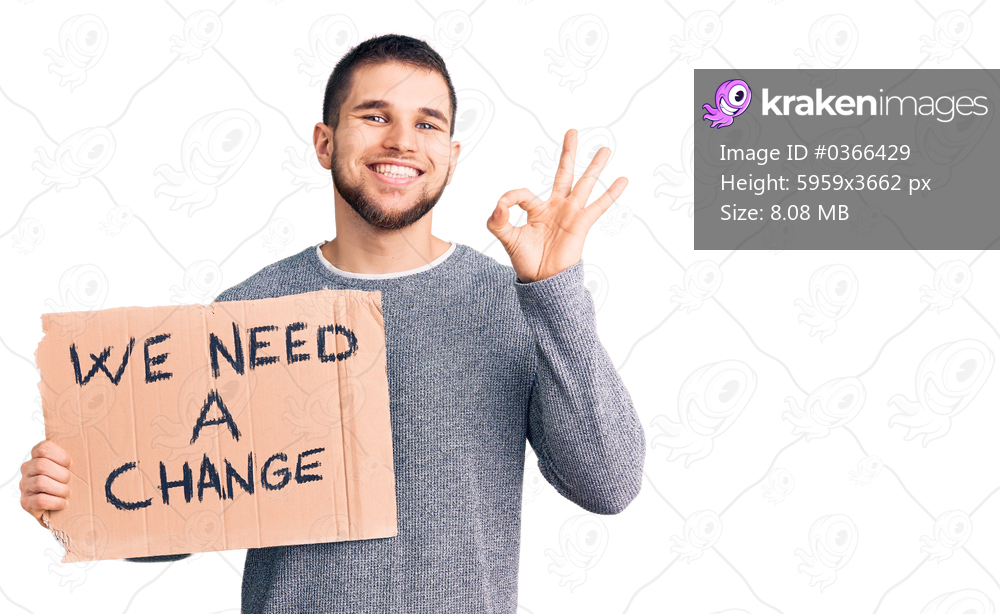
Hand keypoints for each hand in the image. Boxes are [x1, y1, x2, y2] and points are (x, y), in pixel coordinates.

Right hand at [20, 440, 71, 528]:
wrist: (61, 508)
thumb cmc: (69, 481)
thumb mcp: (71, 466)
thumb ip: (75, 456)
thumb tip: (95, 446)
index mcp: (38, 456)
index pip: (43, 448)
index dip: (60, 455)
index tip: (70, 464)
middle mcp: (28, 469)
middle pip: (42, 465)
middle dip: (62, 474)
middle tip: (69, 481)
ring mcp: (25, 485)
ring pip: (40, 482)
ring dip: (60, 489)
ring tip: (67, 493)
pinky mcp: (26, 502)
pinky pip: (40, 500)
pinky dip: (56, 502)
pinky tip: (63, 503)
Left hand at [487, 128, 626, 282]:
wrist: (542, 280)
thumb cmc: (526, 260)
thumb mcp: (506, 237)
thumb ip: (497, 220)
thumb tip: (499, 203)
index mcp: (536, 209)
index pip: (522, 194)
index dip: (510, 198)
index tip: (502, 206)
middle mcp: (556, 207)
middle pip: (563, 173)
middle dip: (567, 153)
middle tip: (572, 131)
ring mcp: (570, 213)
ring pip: (584, 183)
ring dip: (594, 166)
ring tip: (605, 148)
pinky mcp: (581, 223)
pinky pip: (599, 205)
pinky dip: (611, 193)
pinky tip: (623, 179)